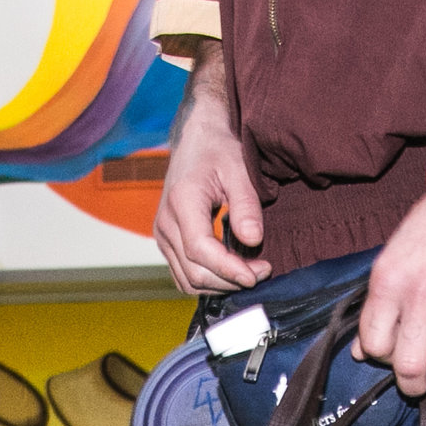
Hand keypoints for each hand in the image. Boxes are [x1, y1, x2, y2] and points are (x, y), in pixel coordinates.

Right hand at [153, 45, 269, 294]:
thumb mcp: (239, 170)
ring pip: (188, 280)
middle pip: (194, 271)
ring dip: (221, 285)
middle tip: (263, 272)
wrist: (195, 140)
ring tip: (251, 273)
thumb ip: (246, 205)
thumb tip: (253, 241)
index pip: (200, 249)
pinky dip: (209, 281)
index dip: (229, 269)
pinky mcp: (167, 242)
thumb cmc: (218, 151)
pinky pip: (184, 275)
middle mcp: (165, 222)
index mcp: (181, 201)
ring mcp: (162, 235)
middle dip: (230, 280)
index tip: (258, 274)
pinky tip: (233, 272)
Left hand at [358, 183, 425, 396]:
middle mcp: (418, 295)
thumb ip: (378, 306)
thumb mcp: (393, 258)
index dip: (383, 358)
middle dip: (413, 383)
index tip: (394, 352)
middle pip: (408, 368)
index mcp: (387, 283)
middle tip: (419, 379)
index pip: (374, 347)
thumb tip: (361, 352)